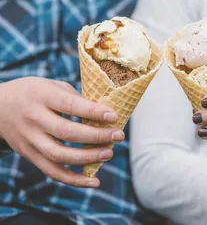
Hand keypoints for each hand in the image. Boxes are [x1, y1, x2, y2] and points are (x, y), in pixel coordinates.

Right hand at [0, 77, 123, 187]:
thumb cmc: (33, 92)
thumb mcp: (51, 85)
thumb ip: (74, 97)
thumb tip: (102, 111)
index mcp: (42, 96)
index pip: (71, 105)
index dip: (94, 112)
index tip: (114, 116)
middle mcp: (34, 118)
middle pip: (67, 132)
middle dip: (97, 136)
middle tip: (118, 135)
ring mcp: (30, 139)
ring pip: (60, 155)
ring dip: (88, 158)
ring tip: (109, 153)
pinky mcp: (29, 155)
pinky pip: (52, 171)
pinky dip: (73, 180)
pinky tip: (93, 180)